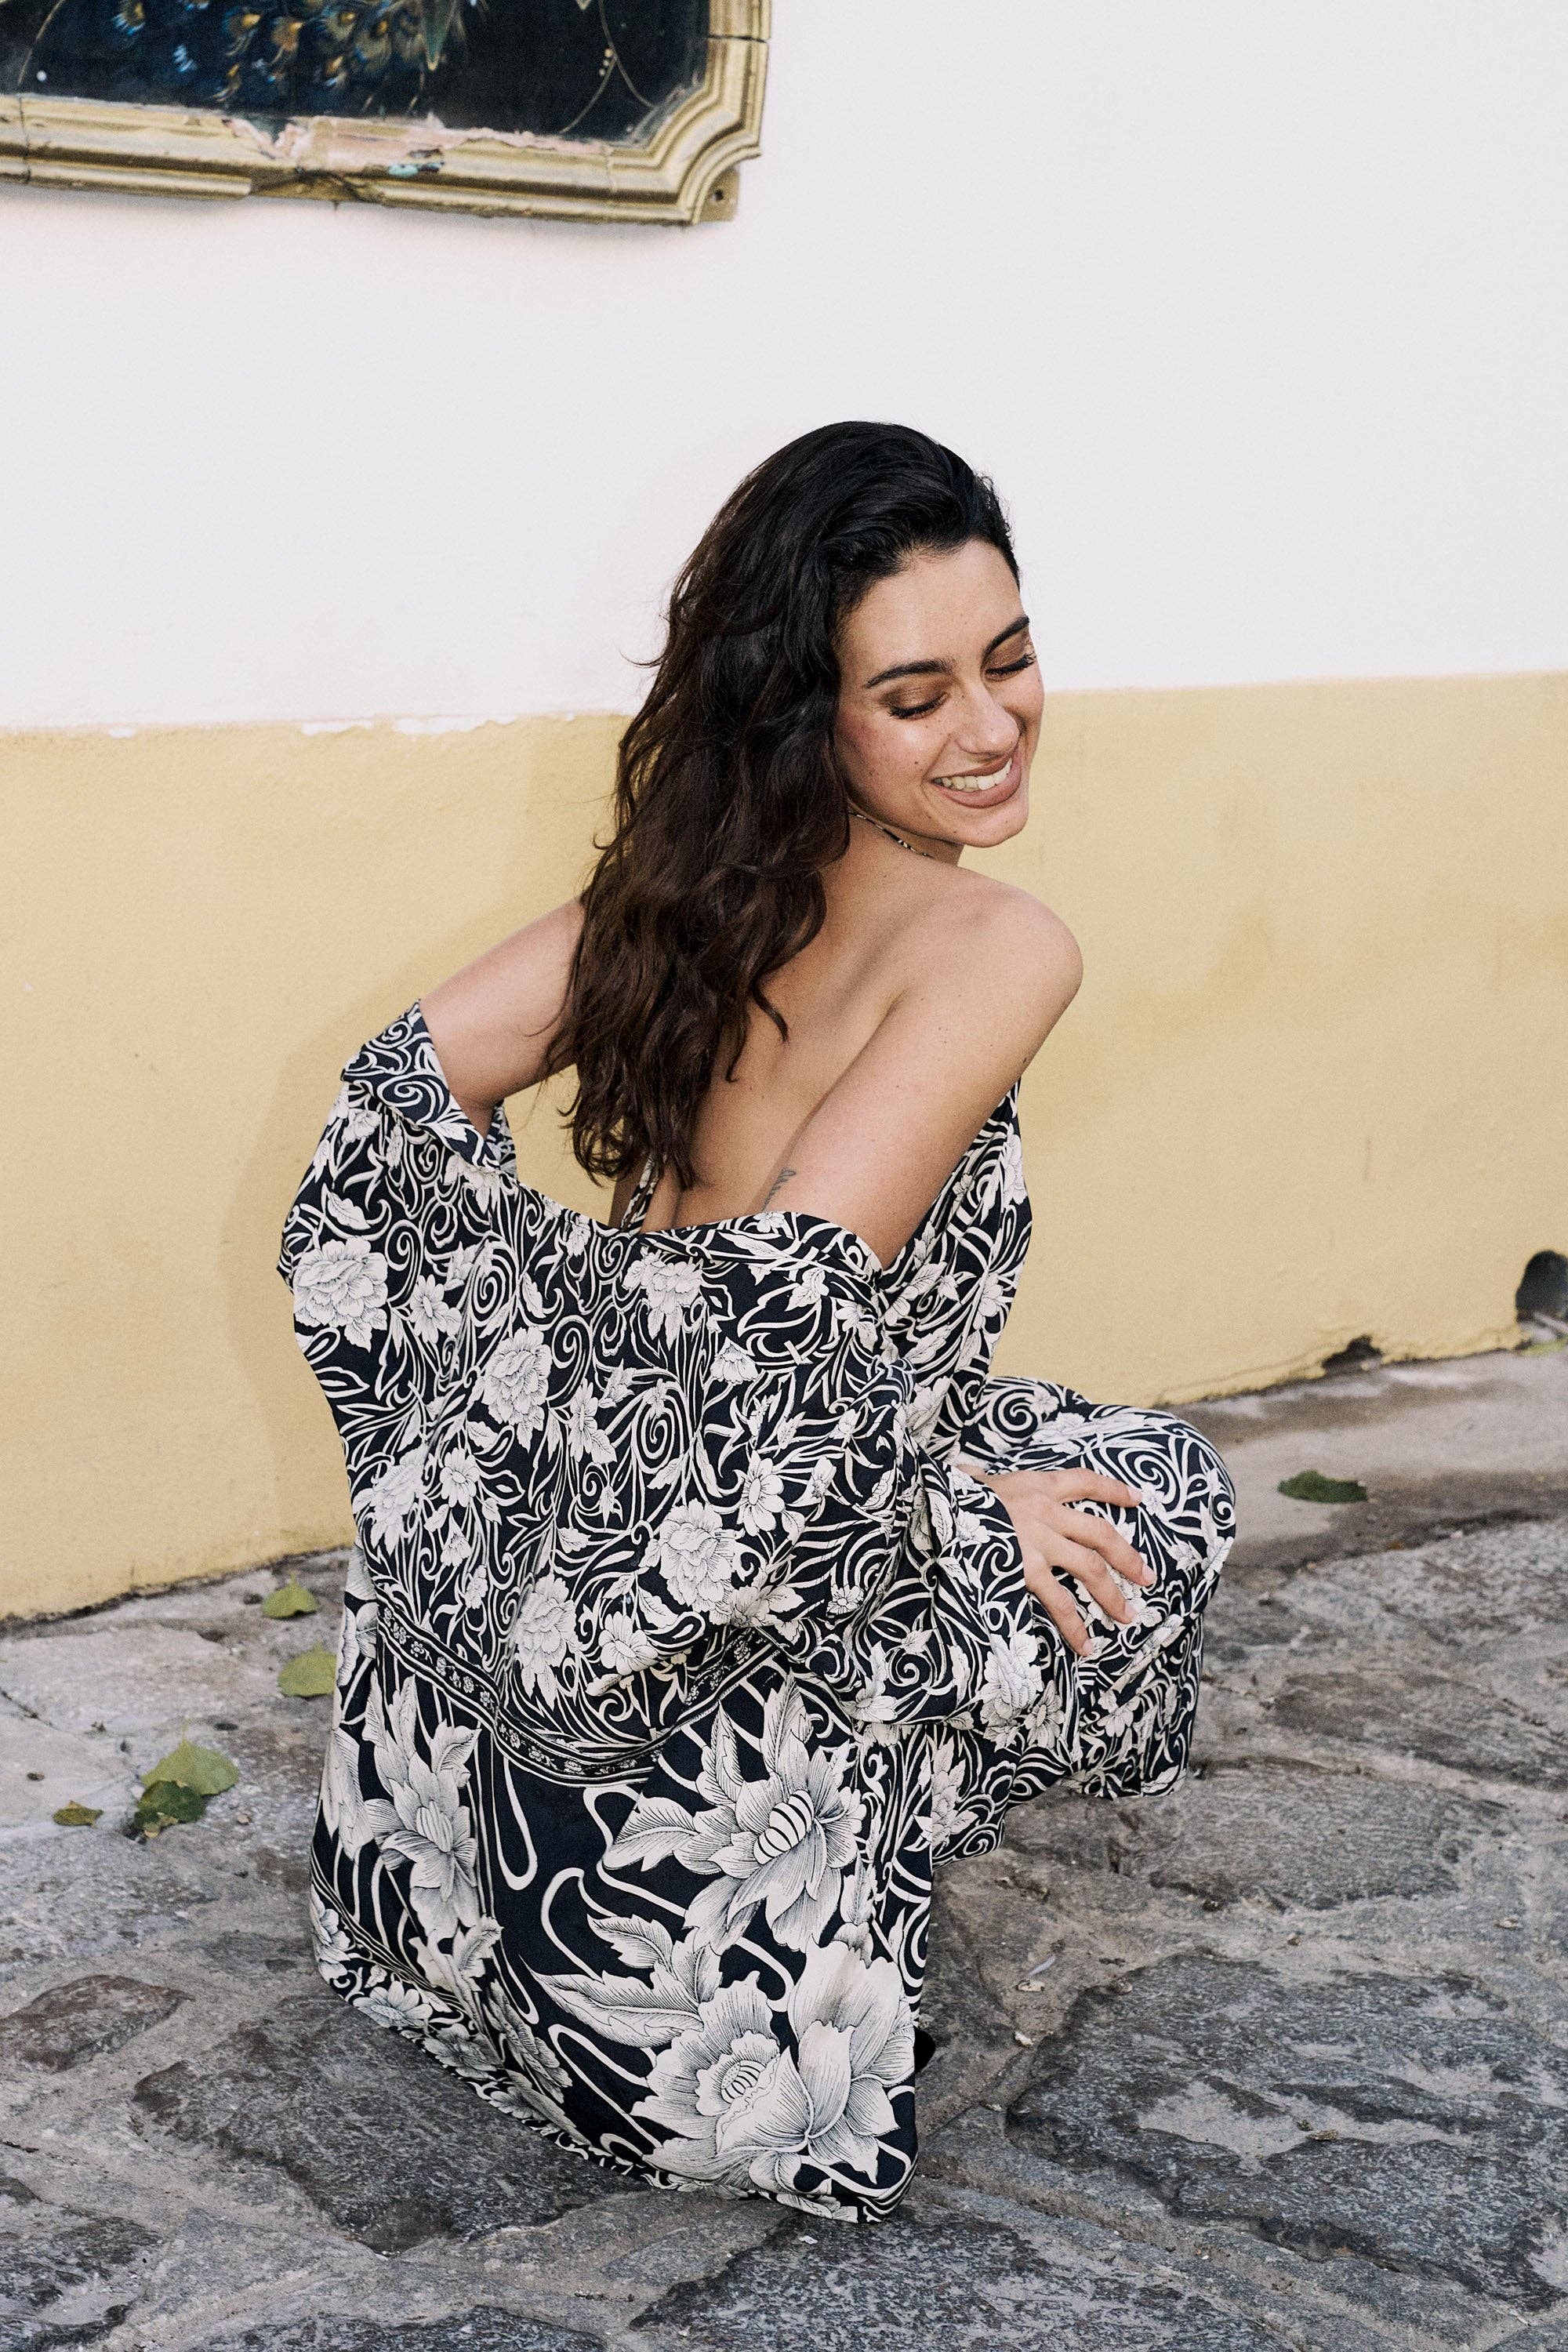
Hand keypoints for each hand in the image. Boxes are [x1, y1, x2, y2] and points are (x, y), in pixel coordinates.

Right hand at [959, 1465, 1152, 1658]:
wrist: (936, 1506)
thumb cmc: (951, 1495)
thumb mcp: (975, 1480)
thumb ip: (981, 1479)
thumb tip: (967, 1473)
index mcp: (1037, 1486)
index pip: (1086, 1482)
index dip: (1114, 1490)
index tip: (1137, 1499)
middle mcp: (1046, 1511)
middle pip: (1101, 1533)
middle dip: (1128, 1557)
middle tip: (1148, 1578)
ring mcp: (1039, 1541)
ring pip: (1090, 1568)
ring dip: (1111, 1594)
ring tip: (1127, 1616)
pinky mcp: (1026, 1569)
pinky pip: (1059, 1601)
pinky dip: (1075, 1626)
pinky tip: (1087, 1644)